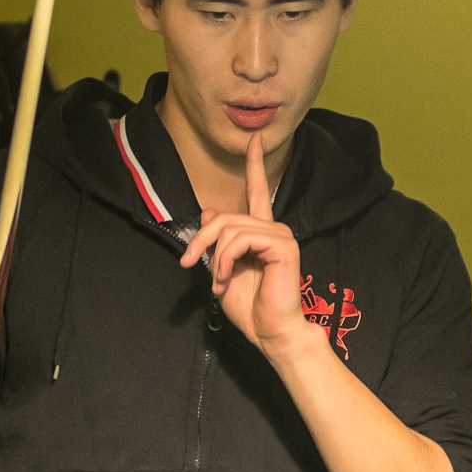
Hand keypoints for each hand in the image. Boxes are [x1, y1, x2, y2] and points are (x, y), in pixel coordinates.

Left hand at [178, 132, 321, 363]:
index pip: (258, 190)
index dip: (255, 164)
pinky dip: (226, 260)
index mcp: (261, 233)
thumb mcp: (223, 271)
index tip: (254, 139)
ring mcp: (279, 234)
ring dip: (215, 257)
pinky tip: (228, 278)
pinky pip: (240, 239)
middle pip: (225, 215)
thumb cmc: (251, 308)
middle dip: (200, 239)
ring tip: (219, 281)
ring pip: (229, 227)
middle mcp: (273, 228)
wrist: (270, 332)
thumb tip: (209, 210)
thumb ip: (217, 242)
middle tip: (190, 264)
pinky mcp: (282, 244)